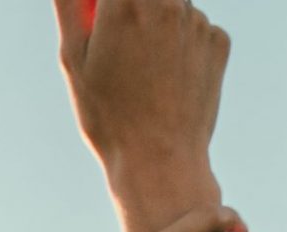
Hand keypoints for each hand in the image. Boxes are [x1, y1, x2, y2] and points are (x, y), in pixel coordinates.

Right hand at [53, 0, 230, 231]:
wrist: (159, 161)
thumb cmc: (108, 116)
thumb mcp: (74, 60)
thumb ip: (68, 7)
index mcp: (125, 1)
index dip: (109, 7)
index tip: (102, 20)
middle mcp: (166, 0)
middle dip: (134, 11)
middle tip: (124, 47)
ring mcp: (196, 21)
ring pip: (173, 6)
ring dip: (159, 25)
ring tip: (146, 72)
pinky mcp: (218, 42)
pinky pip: (196, 29)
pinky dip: (183, 46)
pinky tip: (169, 81)